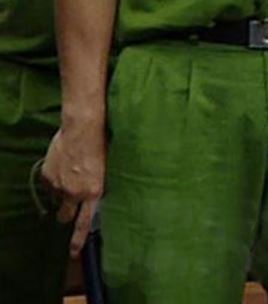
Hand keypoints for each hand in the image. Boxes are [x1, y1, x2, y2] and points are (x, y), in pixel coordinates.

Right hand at [41, 120, 105, 256]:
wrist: (83, 128)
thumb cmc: (102, 144)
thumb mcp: (107, 169)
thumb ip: (99, 185)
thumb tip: (97, 195)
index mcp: (94, 192)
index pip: (85, 223)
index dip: (78, 239)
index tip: (73, 252)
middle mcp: (75, 193)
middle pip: (64, 215)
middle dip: (65, 214)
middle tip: (68, 206)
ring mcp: (59, 185)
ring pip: (56, 198)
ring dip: (61, 192)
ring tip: (70, 174)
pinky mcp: (48, 176)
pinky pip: (48, 184)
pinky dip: (54, 179)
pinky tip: (63, 165)